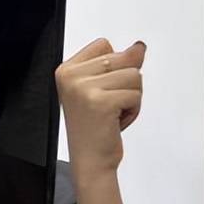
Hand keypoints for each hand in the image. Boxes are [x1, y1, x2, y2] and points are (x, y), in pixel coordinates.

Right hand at [54, 38, 145, 188]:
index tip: (101, 88)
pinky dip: (133, 110)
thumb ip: (119, 63)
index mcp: (66, 69)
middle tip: (109, 104)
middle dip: (126, 83)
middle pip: (122, 58)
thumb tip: (138, 47)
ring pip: (133, 76)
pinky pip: (136, 94)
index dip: (113, 66)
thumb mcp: (102, 87)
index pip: (104, 44)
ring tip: (113, 112)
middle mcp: (70, 76)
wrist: (90, 159)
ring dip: (132, 97)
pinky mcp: (101, 102)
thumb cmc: (94, 126)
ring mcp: (83, 88)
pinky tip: (116, 120)